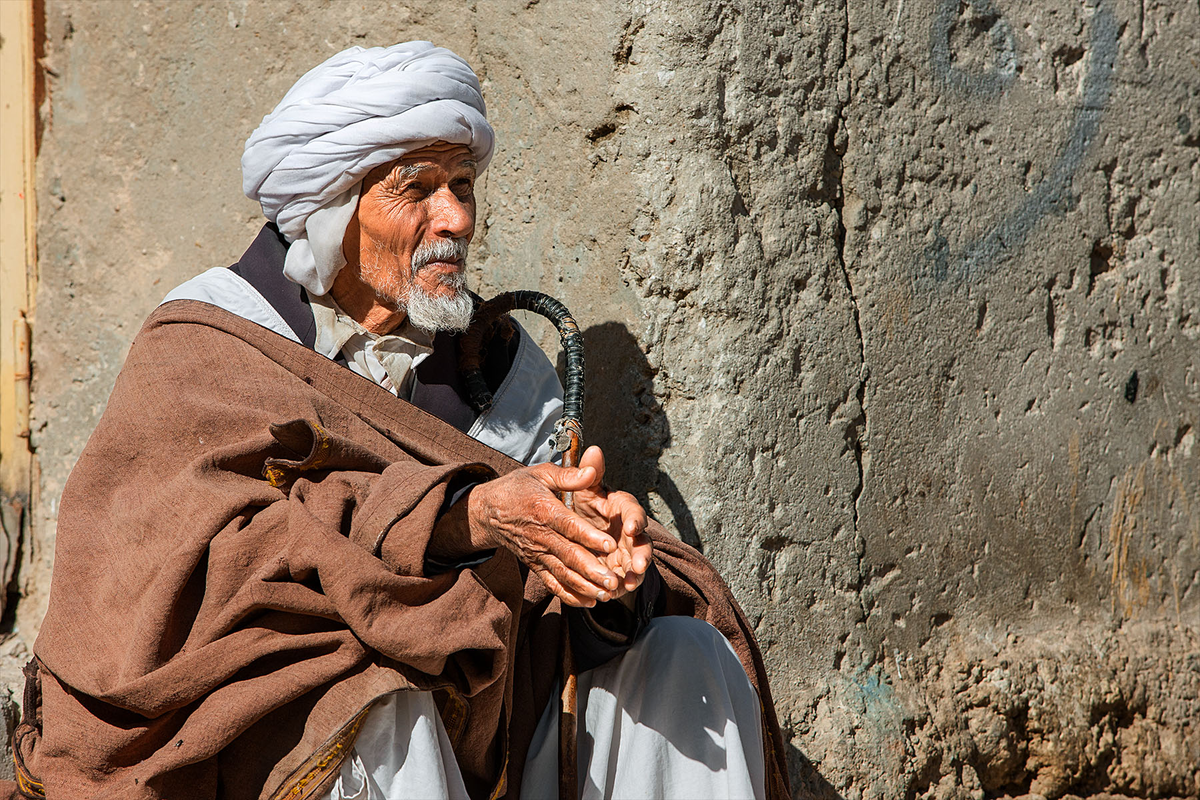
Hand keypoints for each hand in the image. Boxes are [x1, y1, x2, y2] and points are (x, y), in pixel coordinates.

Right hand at [465, 459, 621, 606]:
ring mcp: (537, 553)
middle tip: (613, 580)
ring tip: (606, 595)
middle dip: (591, 570)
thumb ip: (568, 475)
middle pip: (568, 555)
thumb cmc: (518, 488)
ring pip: (562, 573)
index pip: (569, 526)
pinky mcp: (535, 565)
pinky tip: (588, 602)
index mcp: (544, 510)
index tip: (610, 545)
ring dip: (584, 586)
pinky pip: (552, 583)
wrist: (488, 511)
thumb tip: (592, 470)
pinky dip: (569, 595)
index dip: (589, 536)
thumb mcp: (541, 473)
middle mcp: (540, 536)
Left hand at [569, 446, 652, 605]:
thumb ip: (588, 472)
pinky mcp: (618, 570)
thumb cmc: (578, 503)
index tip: (630, 528)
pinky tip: (613, 594)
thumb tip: (593, 450)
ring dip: (634, 575)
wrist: (567, 527)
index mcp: (621, 508)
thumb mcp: (581, 488)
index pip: (634, 511)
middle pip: (642, 542)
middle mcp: (628, 531)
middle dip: (642, 554)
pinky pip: (622, 581)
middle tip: (639, 565)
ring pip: (636, 565)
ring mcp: (625, 552)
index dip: (635, 520)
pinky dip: (619, 588)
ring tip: (628, 584)